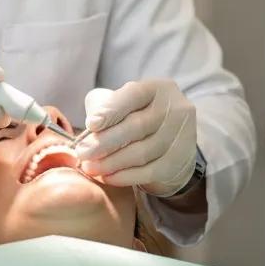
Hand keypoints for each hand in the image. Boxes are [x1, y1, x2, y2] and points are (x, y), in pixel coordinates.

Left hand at [76, 80, 197, 196]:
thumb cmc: (137, 118)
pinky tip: (107, 177)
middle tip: (82, 152)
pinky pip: (148, 172)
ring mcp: (182, 136)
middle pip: (137, 126)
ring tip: (90, 167)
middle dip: (105, 141)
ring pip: (142, 152)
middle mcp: (175, 109)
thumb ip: (104, 105)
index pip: (134, 94)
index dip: (111, 109)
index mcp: (158, 88)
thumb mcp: (122, 104)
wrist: (173, 144)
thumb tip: (90, 125)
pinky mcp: (179, 162)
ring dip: (111, 162)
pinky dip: (125, 176)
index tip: (90, 124)